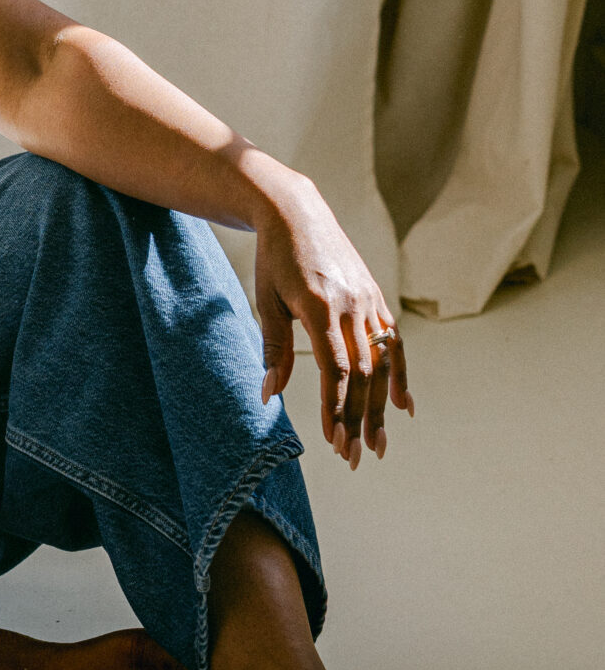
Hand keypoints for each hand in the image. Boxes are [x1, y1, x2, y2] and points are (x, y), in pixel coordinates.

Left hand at [252, 175, 412, 466]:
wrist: (296, 211)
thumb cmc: (273, 258)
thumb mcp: (266, 300)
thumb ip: (273, 348)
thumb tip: (269, 395)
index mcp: (321, 306)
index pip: (336, 368)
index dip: (337, 408)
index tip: (333, 441)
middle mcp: (352, 305)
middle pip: (365, 373)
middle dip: (360, 418)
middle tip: (355, 458)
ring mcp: (369, 300)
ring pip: (383, 362)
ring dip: (382, 407)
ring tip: (378, 444)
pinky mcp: (376, 298)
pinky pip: (394, 342)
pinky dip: (401, 375)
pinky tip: (403, 406)